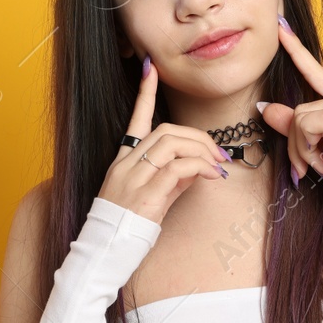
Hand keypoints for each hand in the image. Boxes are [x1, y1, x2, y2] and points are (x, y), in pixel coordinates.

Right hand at [99, 56, 231, 224]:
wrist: (103, 254)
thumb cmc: (127, 229)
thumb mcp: (153, 199)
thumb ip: (173, 180)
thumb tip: (199, 167)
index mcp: (123, 162)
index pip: (134, 120)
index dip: (144, 93)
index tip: (151, 68)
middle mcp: (125, 166)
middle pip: (165, 130)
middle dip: (197, 136)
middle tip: (218, 153)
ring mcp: (133, 179)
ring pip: (171, 144)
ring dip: (201, 150)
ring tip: (217, 165)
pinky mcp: (145, 196)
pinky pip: (177, 169)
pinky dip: (200, 167)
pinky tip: (212, 175)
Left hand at [257, 17, 322, 184]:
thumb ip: (296, 127)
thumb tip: (266, 108)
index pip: (318, 72)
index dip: (296, 51)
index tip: (281, 29)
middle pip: (299, 108)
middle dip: (294, 143)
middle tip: (304, 169)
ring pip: (300, 117)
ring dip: (300, 149)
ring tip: (319, 169)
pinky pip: (309, 124)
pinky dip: (306, 146)